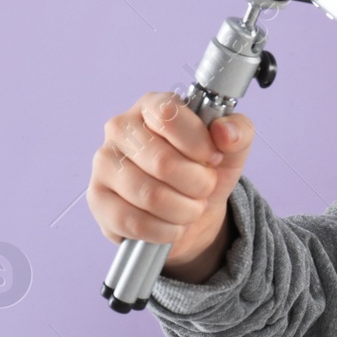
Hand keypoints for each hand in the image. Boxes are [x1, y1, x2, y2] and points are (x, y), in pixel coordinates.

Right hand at [86, 91, 255, 271]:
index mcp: (151, 105)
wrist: (192, 211)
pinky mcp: (97, 199)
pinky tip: (174, 226)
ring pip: (149, 195)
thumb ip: (239, 132)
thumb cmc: (206, 170)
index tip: (214, 158)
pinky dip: (165, 230)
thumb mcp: (232, 149)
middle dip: (197, 183)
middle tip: (205, 188)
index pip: (168, 116)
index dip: (199, 143)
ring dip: (184, 209)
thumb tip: (225, 133)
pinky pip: (133, 221)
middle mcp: (120, 129)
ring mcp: (104, 164)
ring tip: (192, 207)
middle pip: (162, 162)